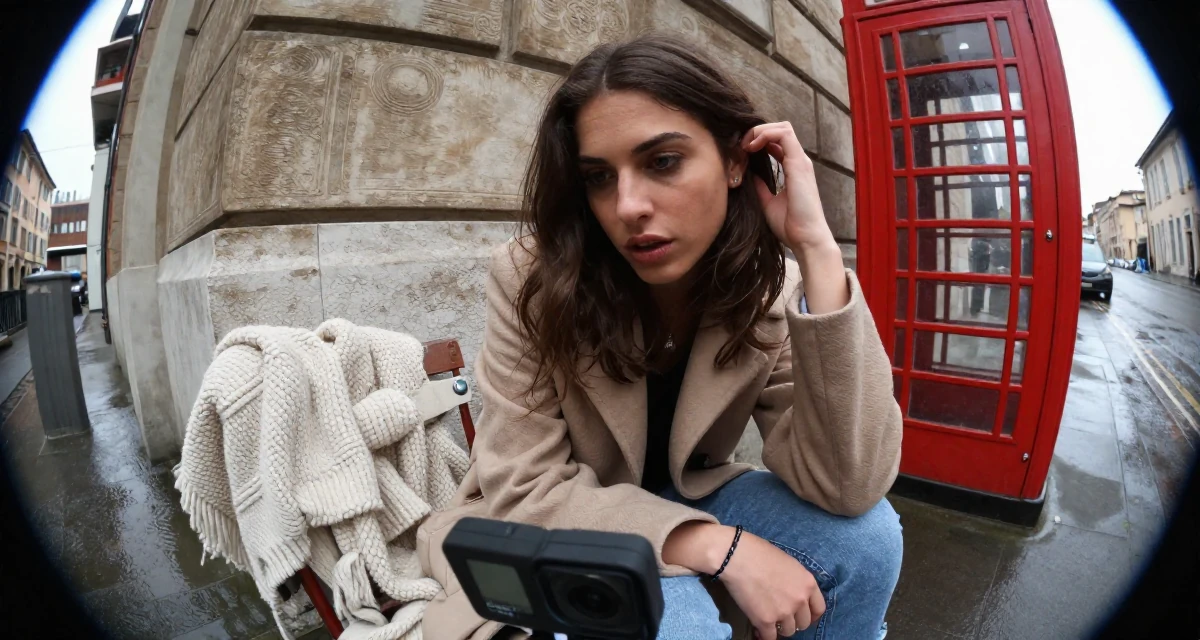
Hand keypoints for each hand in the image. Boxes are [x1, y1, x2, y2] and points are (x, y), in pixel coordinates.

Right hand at [720, 530, 825, 639]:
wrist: (738, 556)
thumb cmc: (759, 552)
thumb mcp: (788, 563)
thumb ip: (795, 581)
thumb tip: (791, 593)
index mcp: (808, 583)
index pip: (819, 608)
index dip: (811, 615)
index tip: (803, 616)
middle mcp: (800, 600)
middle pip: (803, 623)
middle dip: (793, 621)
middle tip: (781, 616)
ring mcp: (784, 612)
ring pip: (788, 631)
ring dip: (779, 627)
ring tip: (768, 620)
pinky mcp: (766, 621)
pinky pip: (770, 637)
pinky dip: (764, 635)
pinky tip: (758, 630)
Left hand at [741, 122, 848, 313]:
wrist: (805, 238)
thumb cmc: (790, 225)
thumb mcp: (767, 202)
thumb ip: (760, 186)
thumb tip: (748, 175)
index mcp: (793, 168)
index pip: (777, 141)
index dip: (758, 139)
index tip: (741, 151)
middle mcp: (798, 161)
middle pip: (780, 128)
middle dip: (757, 131)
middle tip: (741, 145)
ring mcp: (800, 161)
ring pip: (782, 127)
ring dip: (760, 131)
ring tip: (745, 145)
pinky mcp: (799, 164)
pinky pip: (783, 135)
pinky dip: (765, 135)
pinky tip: (752, 147)